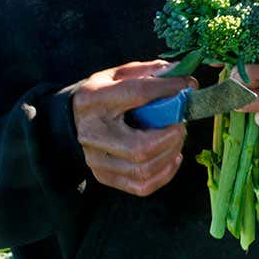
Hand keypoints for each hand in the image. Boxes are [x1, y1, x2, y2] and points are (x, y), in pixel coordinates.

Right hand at [71, 60, 196, 196]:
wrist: (71, 121)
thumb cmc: (101, 95)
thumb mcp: (117, 75)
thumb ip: (148, 72)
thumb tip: (181, 73)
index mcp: (94, 100)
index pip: (136, 93)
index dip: (167, 89)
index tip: (187, 85)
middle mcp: (93, 133)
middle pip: (140, 147)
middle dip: (171, 136)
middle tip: (180, 123)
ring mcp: (97, 160)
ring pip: (144, 169)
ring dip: (170, 153)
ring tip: (176, 137)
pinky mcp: (105, 176)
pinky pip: (142, 186)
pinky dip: (165, 173)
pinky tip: (172, 156)